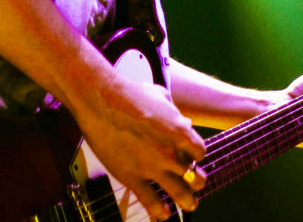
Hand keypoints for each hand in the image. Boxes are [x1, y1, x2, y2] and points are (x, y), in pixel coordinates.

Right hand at [72, 72, 206, 219]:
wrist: (102, 101)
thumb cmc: (130, 94)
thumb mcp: (160, 96)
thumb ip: (175, 112)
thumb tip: (183, 122)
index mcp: (179, 132)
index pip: (201, 152)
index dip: (196, 154)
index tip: (191, 155)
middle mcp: (170, 153)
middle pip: (196, 178)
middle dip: (197, 180)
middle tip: (194, 182)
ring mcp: (152, 168)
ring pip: (181, 194)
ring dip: (187, 201)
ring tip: (189, 204)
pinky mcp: (132, 177)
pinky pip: (151, 202)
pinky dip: (159, 211)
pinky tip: (162, 213)